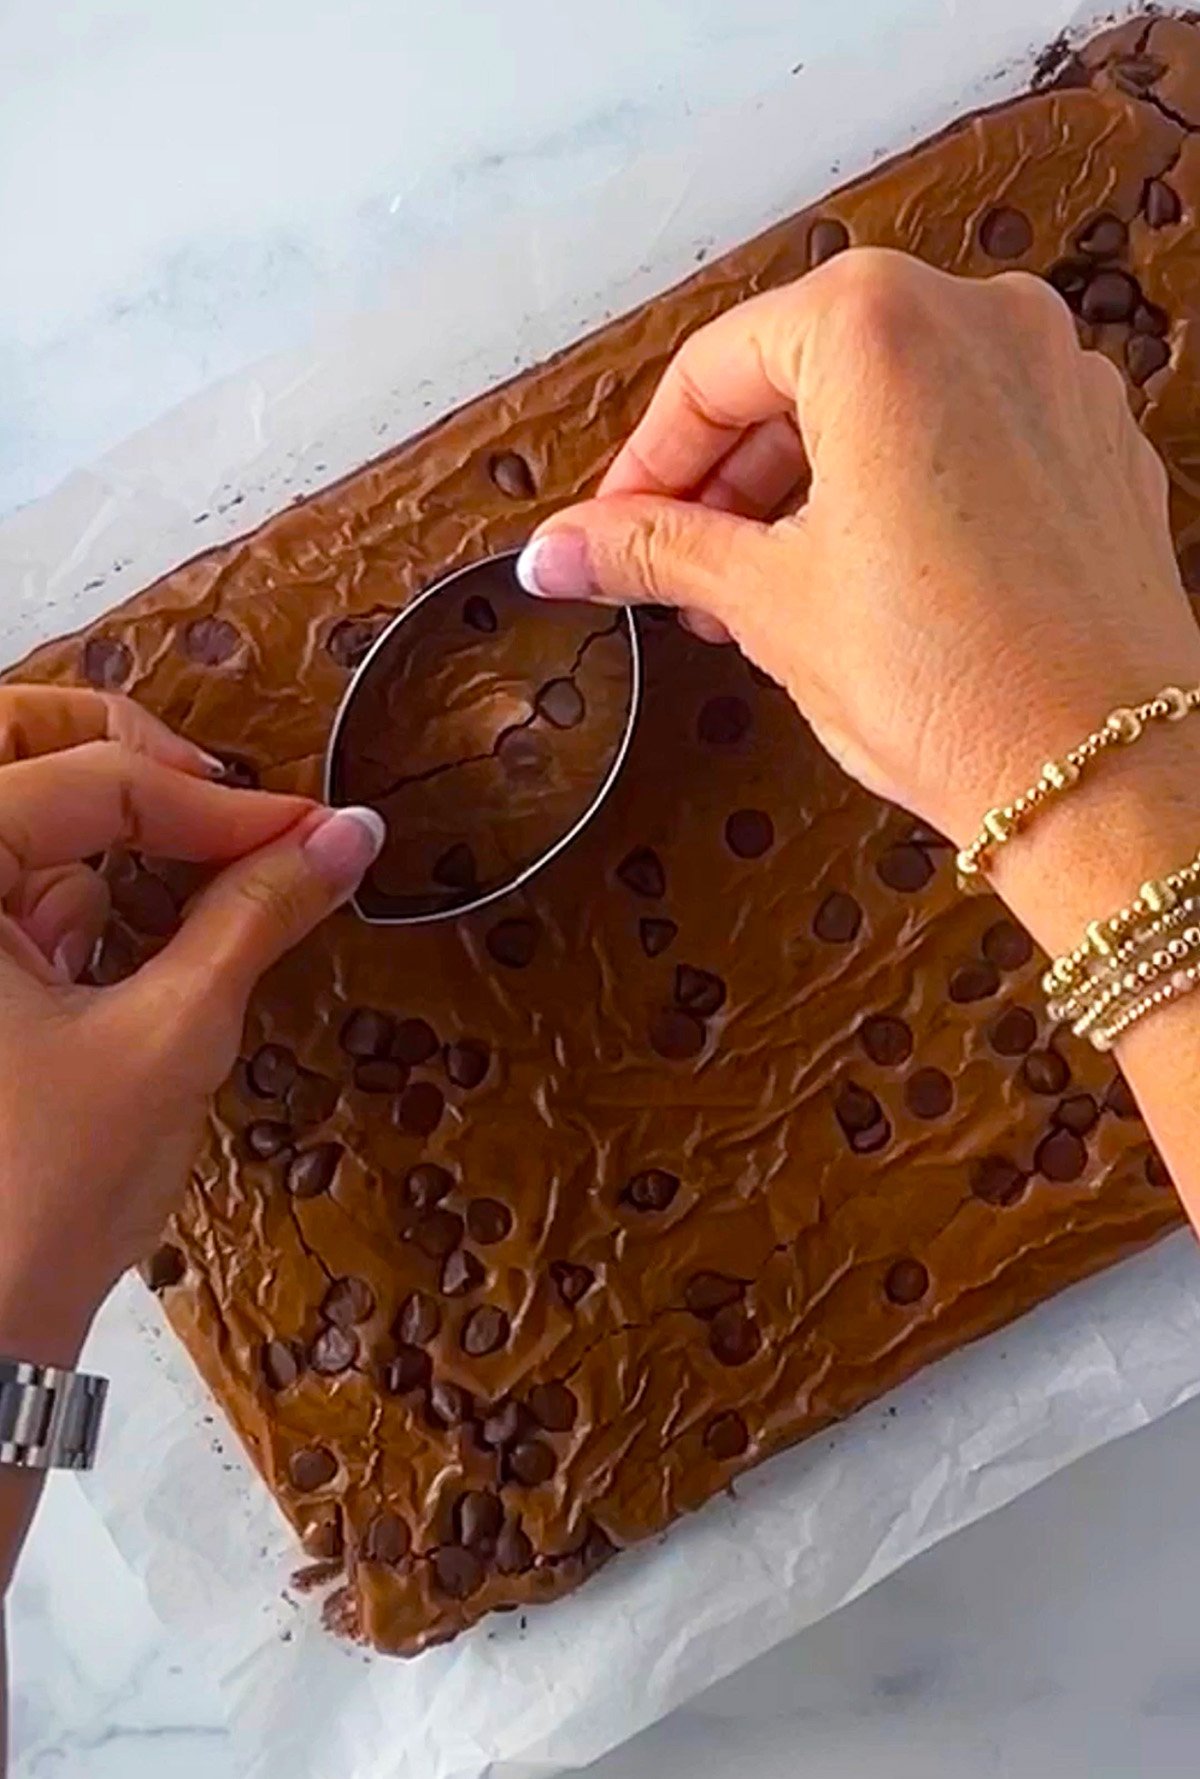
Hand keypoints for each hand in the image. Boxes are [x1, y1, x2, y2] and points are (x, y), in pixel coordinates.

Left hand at [0, 686, 382, 1360]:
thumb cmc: (47, 1193)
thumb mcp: (170, 1036)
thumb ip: (257, 914)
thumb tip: (352, 832)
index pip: (89, 782)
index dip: (218, 804)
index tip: (313, 832)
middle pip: (15, 747)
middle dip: (119, 752)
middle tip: (215, 792)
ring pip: (20, 814)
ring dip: (108, 825)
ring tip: (202, 878)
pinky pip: (20, 890)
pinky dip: (84, 892)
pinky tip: (143, 948)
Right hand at [515, 248, 1199, 848]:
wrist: (1104, 780)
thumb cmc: (961, 687)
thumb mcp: (770, 603)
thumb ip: (653, 549)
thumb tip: (562, 548)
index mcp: (886, 327)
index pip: (714, 369)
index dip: (646, 459)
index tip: (613, 524)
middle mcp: (983, 320)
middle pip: (801, 371)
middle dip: (726, 474)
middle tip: (677, 561)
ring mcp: (1054, 376)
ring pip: (884, 400)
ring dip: (803, 482)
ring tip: (757, 584)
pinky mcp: (1094, 441)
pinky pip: (962, 433)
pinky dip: (894, 484)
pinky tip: (856, 572)